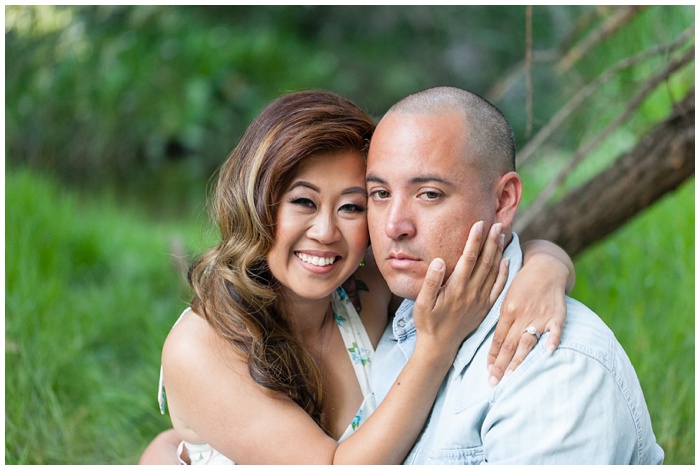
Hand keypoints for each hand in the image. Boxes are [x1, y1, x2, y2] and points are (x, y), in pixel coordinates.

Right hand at [413, 221, 508, 358]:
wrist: (440, 346)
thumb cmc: (428, 322)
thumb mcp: (422, 303)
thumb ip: (431, 281)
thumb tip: (439, 260)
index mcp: (456, 288)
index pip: (468, 258)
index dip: (474, 240)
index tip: (479, 224)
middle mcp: (471, 292)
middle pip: (485, 261)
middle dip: (491, 241)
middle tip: (497, 223)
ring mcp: (480, 300)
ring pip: (493, 271)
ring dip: (498, 252)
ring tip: (502, 235)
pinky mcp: (485, 307)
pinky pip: (498, 288)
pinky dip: (504, 273)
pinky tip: (506, 261)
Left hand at [486, 249, 568, 385]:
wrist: (545, 266)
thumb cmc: (523, 285)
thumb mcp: (507, 298)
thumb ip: (503, 319)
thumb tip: (494, 343)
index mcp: (507, 311)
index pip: (497, 339)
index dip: (492, 356)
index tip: (488, 372)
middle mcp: (521, 315)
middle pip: (509, 344)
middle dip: (500, 365)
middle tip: (493, 382)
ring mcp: (539, 315)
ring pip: (527, 341)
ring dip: (519, 359)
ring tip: (511, 376)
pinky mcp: (556, 314)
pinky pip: (555, 329)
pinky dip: (552, 339)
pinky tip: (548, 351)